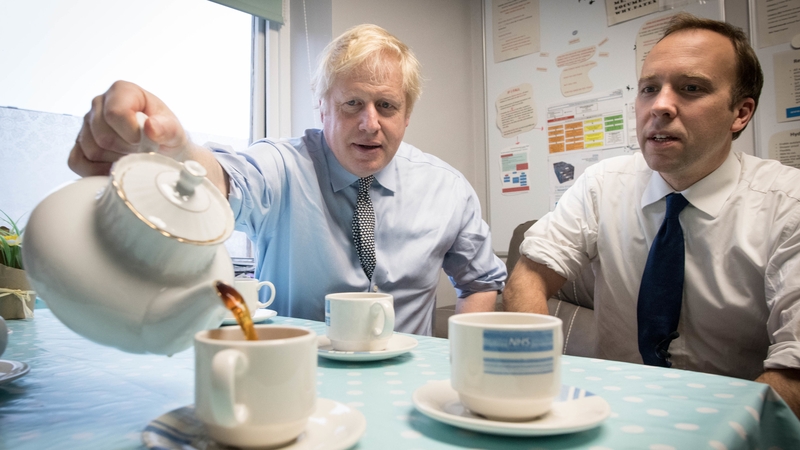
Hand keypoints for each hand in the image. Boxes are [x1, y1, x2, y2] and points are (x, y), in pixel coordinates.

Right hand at [68, 80, 190, 176]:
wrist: (161, 149)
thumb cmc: (165, 135)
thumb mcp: (175, 130)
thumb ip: (168, 128)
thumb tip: (150, 127)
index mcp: (122, 91)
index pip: (115, 113)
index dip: (131, 133)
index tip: (145, 141)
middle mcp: (99, 104)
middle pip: (102, 136)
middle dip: (126, 149)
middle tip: (142, 150)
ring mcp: (87, 124)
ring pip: (92, 151)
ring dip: (116, 160)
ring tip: (132, 156)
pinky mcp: (79, 144)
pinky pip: (78, 162)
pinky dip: (98, 171)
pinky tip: (116, 167)